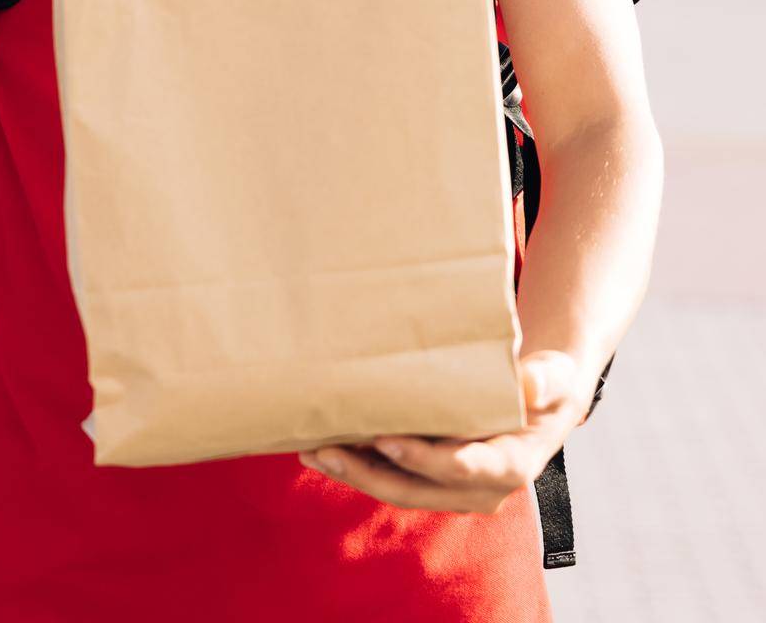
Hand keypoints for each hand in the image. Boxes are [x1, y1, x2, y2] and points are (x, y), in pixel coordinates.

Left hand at [297, 351, 590, 514]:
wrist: (541, 403)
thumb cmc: (547, 386)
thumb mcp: (554, 378)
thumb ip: (543, 380)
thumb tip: (529, 380)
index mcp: (509, 466)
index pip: (462, 468)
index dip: (423, 459)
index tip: (386, 439)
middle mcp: (478, 488)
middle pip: (416, 488)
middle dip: (368, 472)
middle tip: (326, 448)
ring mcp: (453, 487)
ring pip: (397, 487)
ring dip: (353, 472)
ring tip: (312, 450)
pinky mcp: (434, 478)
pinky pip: (393, 477)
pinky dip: (360, 464)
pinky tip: (326, 447)